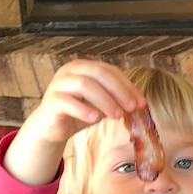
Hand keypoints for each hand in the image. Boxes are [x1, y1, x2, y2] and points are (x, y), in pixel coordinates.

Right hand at [6, 59, 145, 185]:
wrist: (53, 126)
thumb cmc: (79, 112)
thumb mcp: (101, 104)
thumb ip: (116, 100)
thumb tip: (139, 104)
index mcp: (85, 67)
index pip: (110, 70)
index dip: (127, 85)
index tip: (141, 102)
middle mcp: (71, 71)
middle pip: (98, 73)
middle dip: (119, 91)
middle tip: (132, 108)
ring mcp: (59, 84)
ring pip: (84, 84)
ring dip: (104, 100)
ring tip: (117, 116)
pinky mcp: (52, 100)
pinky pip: (67, 102)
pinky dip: (83, 110)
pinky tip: (96, 119)